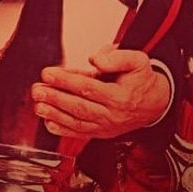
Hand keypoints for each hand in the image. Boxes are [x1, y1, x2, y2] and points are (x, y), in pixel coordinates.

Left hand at [31, 46, 170, 138]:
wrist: (156, 104)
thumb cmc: (141, 79)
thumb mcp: (138, 61)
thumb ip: (117, 57)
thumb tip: (94, 60)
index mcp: (120, 96)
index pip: (88, 88)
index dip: (66, 80)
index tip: (47, 73)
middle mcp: (112, 114)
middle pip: (79, 107)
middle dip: (55, 98)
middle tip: (37, 90)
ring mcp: (106, 126)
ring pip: (77, 123)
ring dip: (54, 114)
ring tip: (37, 105)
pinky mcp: (102, 133)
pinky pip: (80, 134)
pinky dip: (62, 130)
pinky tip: (47, 122)